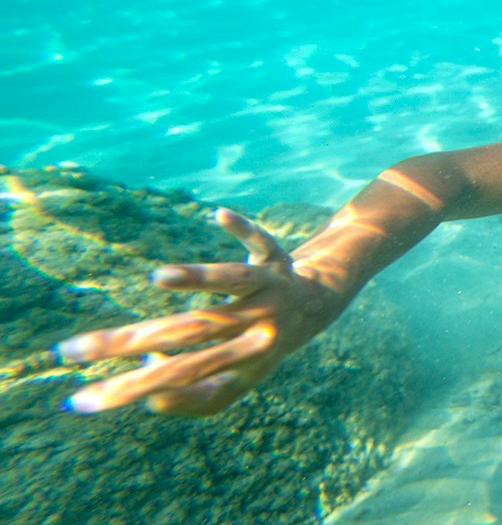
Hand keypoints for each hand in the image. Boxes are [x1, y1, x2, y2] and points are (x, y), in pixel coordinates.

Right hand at [53, 208, 349, 416]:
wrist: (318, 307)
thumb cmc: (259, 348)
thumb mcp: (233, 383)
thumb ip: (193, 395)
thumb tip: (150, 381)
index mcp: (241, 363)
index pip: (184, 380)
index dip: (138, 388)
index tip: (86, 395)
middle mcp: (255, 326)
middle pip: (192, 331)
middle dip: (134, 340)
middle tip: (75, 346)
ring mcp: (268, 292)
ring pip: (233, 282)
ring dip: (198, 278)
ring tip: (159, 277)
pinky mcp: (278, 260)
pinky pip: (263, 243)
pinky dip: (244, 229)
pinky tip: (218, 215)